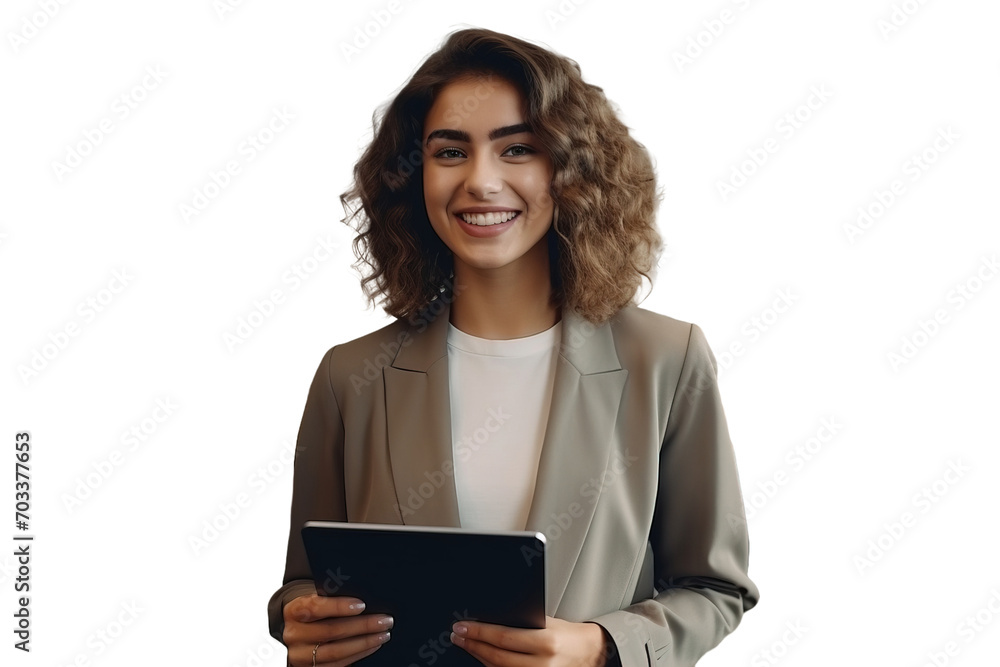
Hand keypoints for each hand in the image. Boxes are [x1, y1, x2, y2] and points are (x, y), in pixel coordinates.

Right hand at [282, 595, 391, 665]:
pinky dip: (358, 654)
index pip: (315, 607)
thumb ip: (333, 597)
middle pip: (331, 631)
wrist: (299, 631)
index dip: (338, 606)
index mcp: (294, 611)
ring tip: (383, 634)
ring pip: (336, 651)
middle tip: (385, 620)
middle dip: (363, 625)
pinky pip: (338, 665)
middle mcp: (294, 634)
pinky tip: (372, 645)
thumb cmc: (315, 611)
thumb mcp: (317, 599)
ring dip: (365, 642)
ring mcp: (300, 655)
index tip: (362, 605)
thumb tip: (366, 596)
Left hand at [450, 616, 608, 666]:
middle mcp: (543, 664)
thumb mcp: (548, 622)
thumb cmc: (569, 636)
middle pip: (496, 657)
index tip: (462, 627)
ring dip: (479, 658)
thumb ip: (522, 623)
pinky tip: (484, 660)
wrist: (591, 654)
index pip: (503, 638)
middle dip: (473, 645)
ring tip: (467, 646)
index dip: (479, 632)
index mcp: (546, 642)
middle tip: (458, 636)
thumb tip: (490, 620)